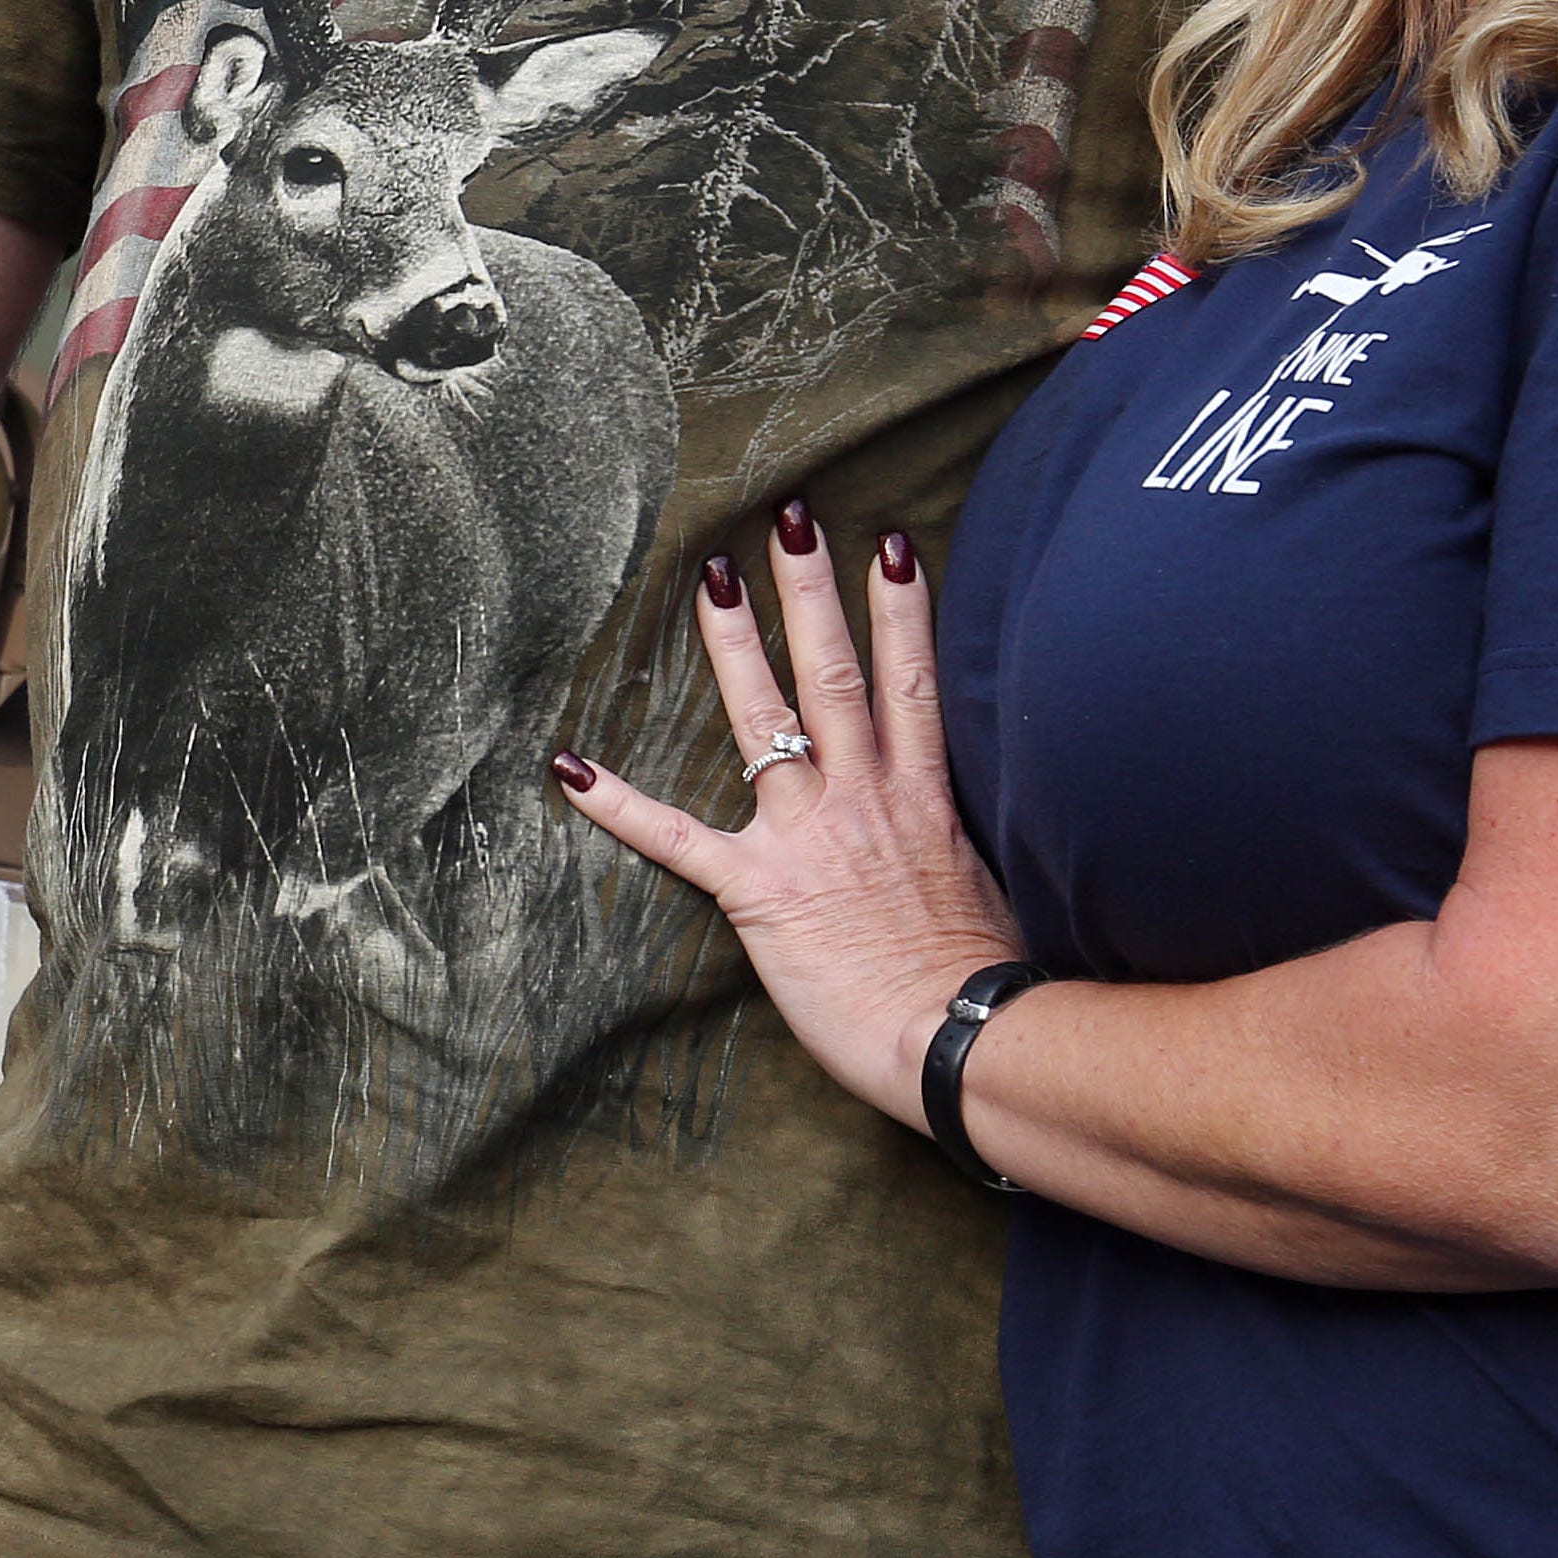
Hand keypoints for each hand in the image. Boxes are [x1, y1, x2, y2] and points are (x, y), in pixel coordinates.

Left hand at [557, 504, 1019, 1123]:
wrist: (962, 1039)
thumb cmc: (982, 982)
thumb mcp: (991, 889)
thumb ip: (958, 843)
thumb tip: (953, 832)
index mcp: (923, 800)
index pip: (912, 683)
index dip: (903, 611)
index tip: (892, 546)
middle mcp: (866, 799)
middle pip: (837, 675)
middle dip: (811, 592)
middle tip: (788, 519)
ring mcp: (811, 836)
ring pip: (767, 721)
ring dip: (736, 646)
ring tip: (710, 578)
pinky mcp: (761, 890)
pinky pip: (677, 839)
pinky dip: (617, 804)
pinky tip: (567, 767)